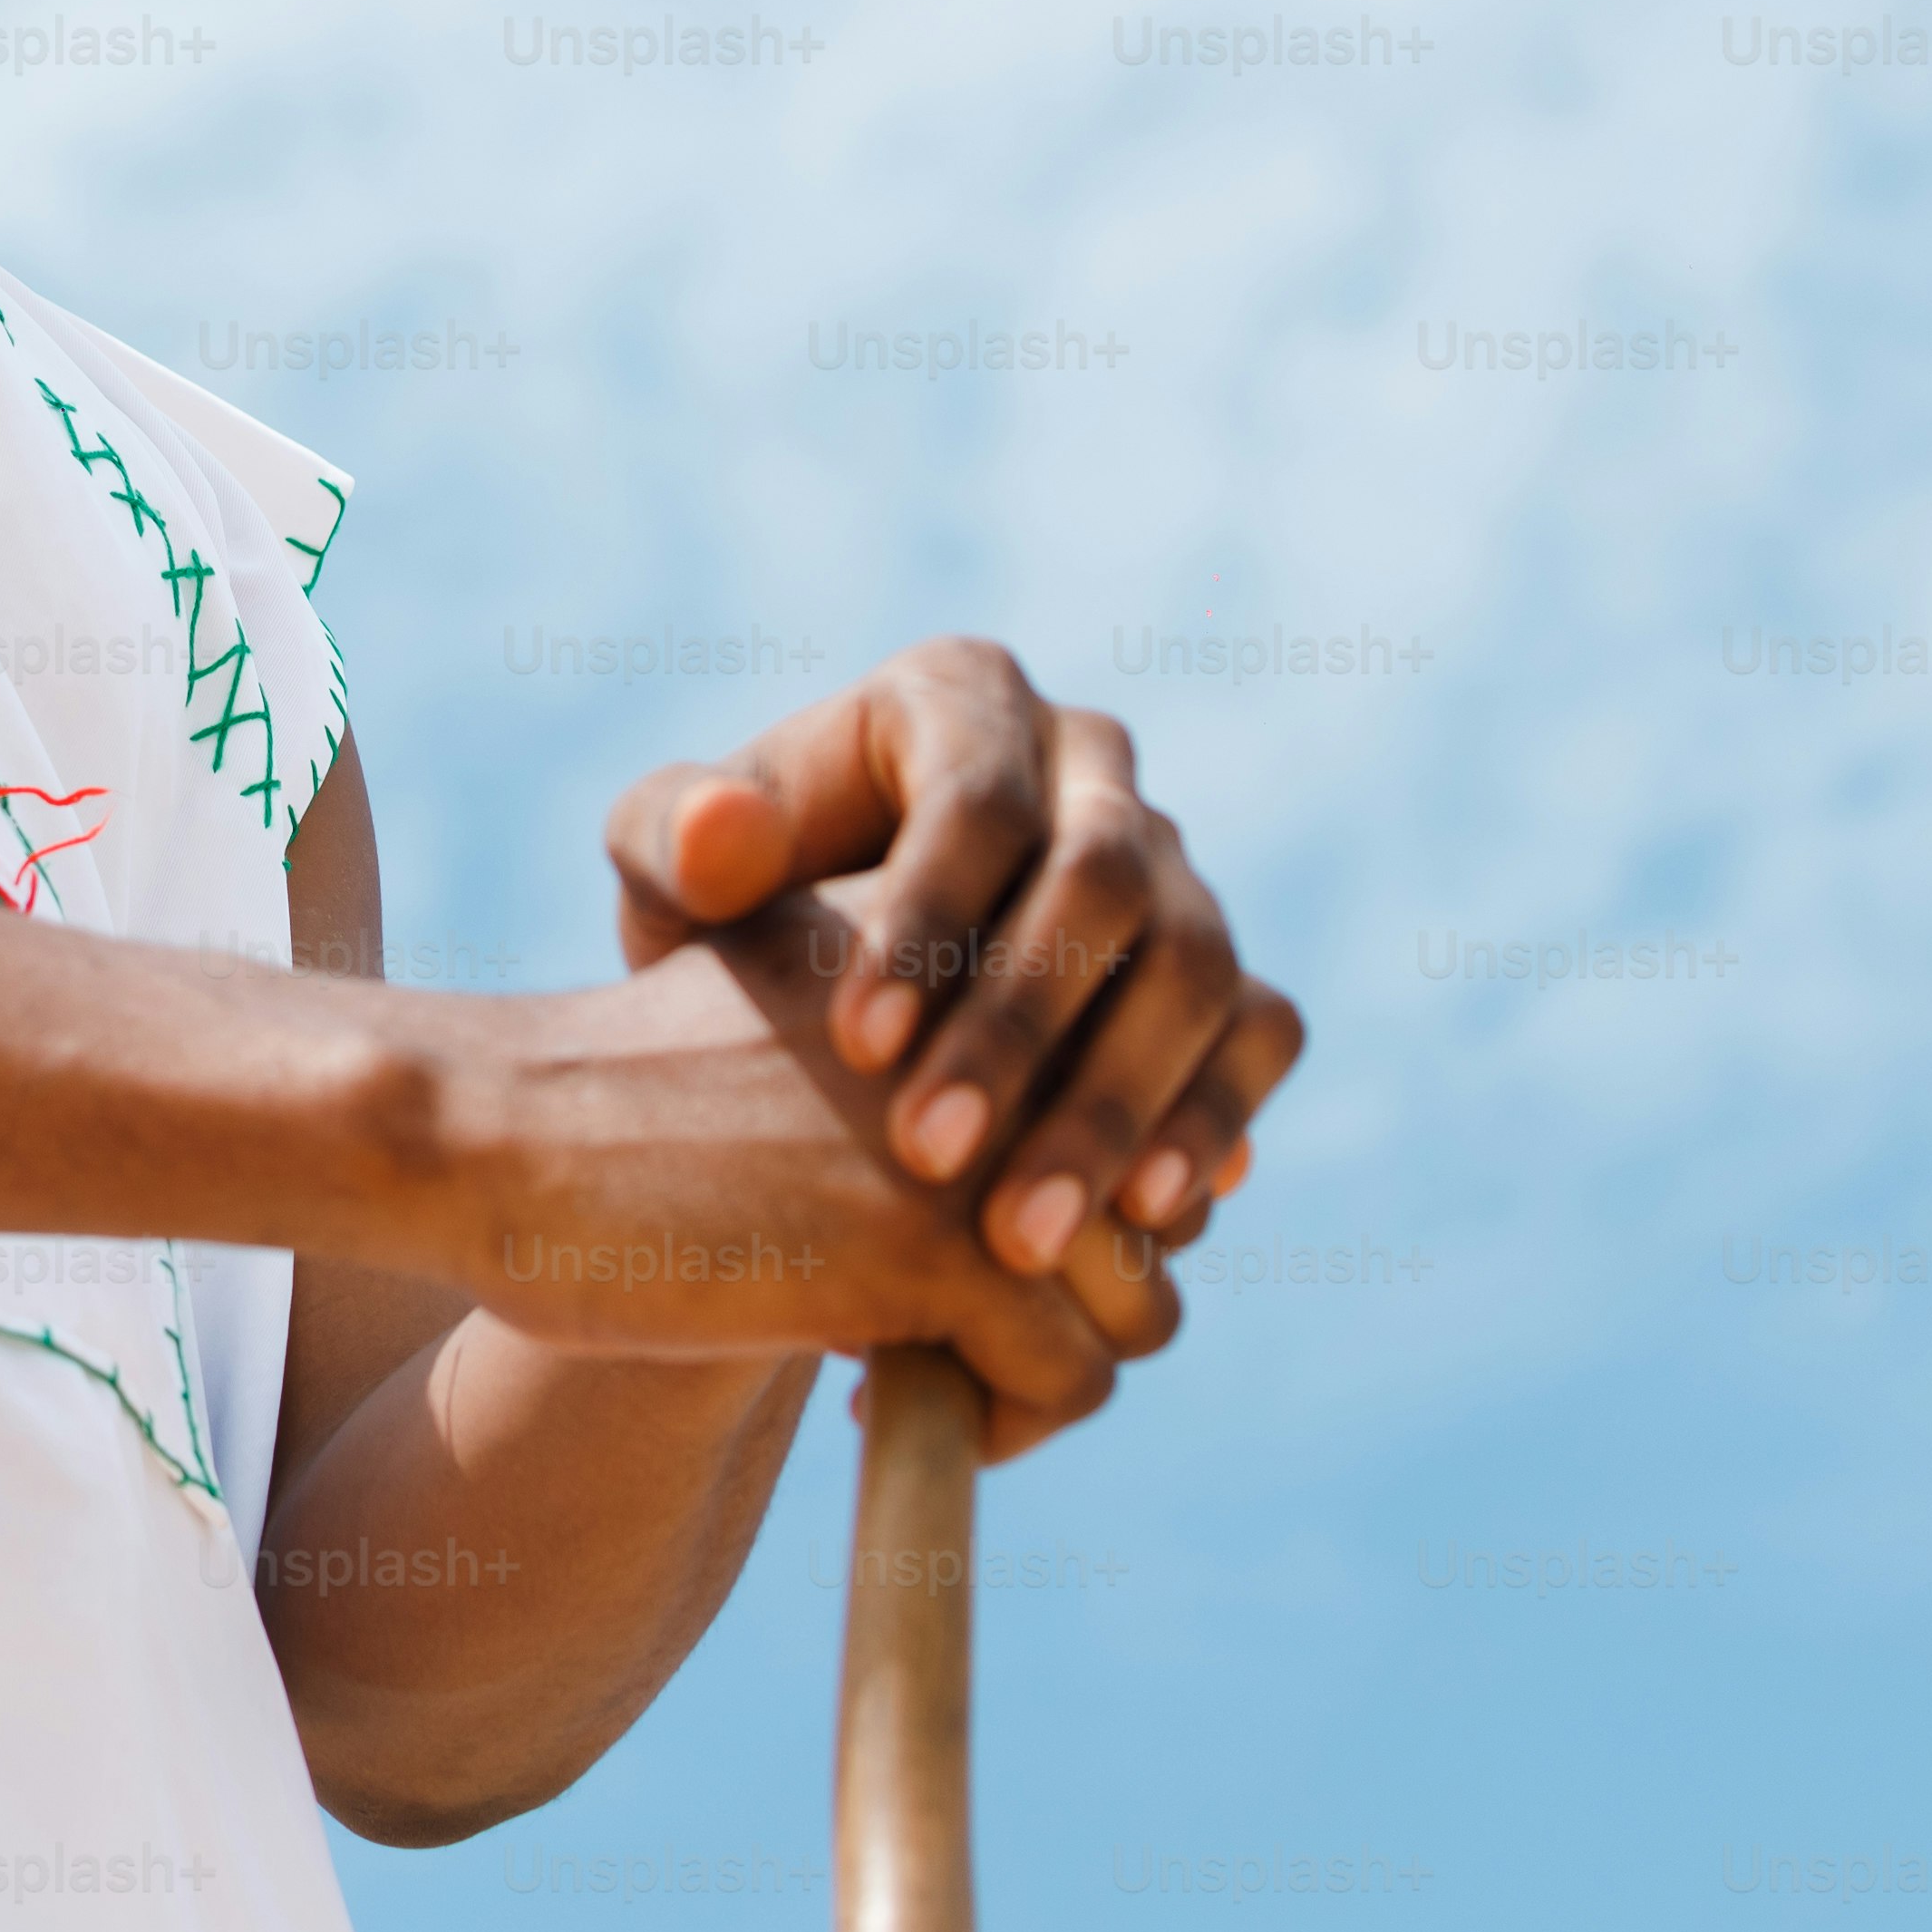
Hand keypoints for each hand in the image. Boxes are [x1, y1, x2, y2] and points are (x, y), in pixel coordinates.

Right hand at [430, 922, 1147, 1463]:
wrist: (493, 1124)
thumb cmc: (625, 1083)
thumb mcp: (804, 1007)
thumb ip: (935, 1038)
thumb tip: (1102, 1173)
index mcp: (986, 940)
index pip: (1137, 1089)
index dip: (1087, 1193)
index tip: (985, 1247)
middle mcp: (1018, 1023)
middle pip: (1158, 1204)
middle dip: (1076, 1295)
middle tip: (956, 1343)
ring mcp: (993, 1136)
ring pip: (1143, 1303)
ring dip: (1047, 1369)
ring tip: (928, 1383)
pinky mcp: (948, 1249)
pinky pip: (1070, 1380)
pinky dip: (995, 1425)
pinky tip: (869, 1405)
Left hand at [605, 639, 1305, 1280]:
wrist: (822, 1001)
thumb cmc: (735, 915)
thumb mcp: (673, 876)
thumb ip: (674, 841)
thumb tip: (722, 834)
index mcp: (961, 698)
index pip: (974, 798)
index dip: (928, 922)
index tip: (855, 1050)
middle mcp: (1092, 765)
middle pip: (1101, 881)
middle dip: (1020, 1028)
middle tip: (929, 1158)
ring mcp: (1177, 865)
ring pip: (1195, 965)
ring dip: (1115, 1103)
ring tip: (1024, 1233)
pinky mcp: (1223, 971)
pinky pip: (1258, 1034)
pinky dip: (1210, 1121)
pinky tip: (1144, 1219)